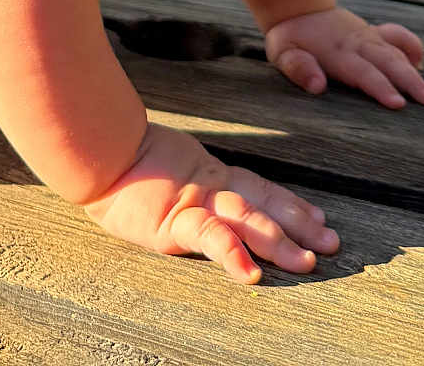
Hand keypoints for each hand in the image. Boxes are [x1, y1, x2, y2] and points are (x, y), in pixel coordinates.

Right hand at [82, 123, 338, 282]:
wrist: (92, 149)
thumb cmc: (114, 160)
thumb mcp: (155, 167)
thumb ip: (173, 173)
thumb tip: (184, 180)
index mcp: (204, 174)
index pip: (255, 187)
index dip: (287, 202)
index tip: (317, 217)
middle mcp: (207, 186)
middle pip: (262, 202)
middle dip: (297, 222)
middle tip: (331, 242)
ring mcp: (194, 202)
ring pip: (246, 218)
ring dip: (279, 238)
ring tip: (308, 260)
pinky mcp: (174, 221)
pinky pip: (209, 238)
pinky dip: (233, 254)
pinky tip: (251, 274)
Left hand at [264, 7, 423, 108]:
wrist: (297, 6)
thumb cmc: (290, 37)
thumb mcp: (282, 52)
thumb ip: (298, 67)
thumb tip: (317, 86)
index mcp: (337, 52)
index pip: (363, 72)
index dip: (381, 88)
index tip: (398, 104)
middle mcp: (358, 43)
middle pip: (388, 62)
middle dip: (409, 82)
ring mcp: (368, 36)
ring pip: (396, 53)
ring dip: (414, 72)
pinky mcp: (374, 32)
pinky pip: (396, 36)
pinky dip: (410, 46)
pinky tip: (419, 61)